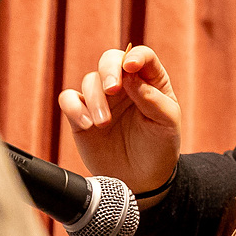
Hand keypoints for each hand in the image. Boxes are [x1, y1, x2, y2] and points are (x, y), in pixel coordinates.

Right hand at [57, 45, 182, 193]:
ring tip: (103, 123)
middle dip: (109, 70)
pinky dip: (73, 108)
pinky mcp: (81, 116)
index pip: (142, 56)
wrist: (141, 179)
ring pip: (89, 80)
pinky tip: (87, 124)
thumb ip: (152, 98)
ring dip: (95, 99)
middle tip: (112, 90)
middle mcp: (124, 86)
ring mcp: (102, 99)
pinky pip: (69, 100)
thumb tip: (131, 76)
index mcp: (150, 81)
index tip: (130, 67)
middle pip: (110, 59)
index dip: (136, 56)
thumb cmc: (159, 147)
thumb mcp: (166, 123)